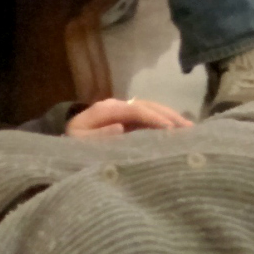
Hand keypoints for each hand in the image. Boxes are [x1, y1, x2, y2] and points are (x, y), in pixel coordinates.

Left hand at [66, 97, 192, 136]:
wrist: (63, 143)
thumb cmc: (71, 147)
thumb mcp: (79, 144)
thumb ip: (98, 137)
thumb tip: (120, 128)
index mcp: (105, 110)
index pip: (135, 110)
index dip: (154, 118)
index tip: (171, 130)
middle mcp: (116, 105)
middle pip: (147, 105)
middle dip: (169, 116)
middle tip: (190, 129)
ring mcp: (122, 110)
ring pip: (151, 109)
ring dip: (171, 117)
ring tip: (190, 129)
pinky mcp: (126, 119)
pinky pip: (148, 118)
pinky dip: (164, 122)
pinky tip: (178, 131)